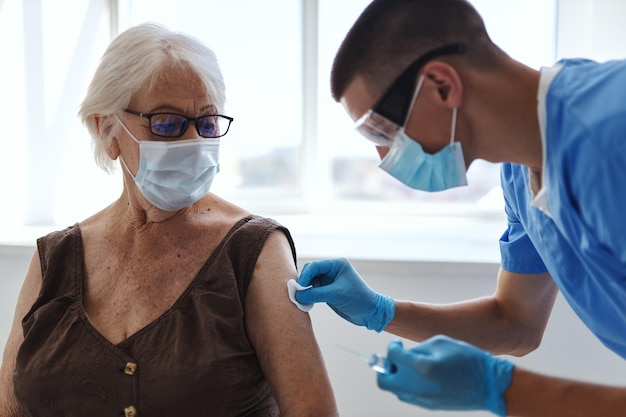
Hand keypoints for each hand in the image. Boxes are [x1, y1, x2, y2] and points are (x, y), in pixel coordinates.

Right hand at [295, 258, 394, 331]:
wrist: (370, 313)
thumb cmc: (359, 299)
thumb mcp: (336, 295)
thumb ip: (315, 294)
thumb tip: (297, 295)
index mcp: (336, 265)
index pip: (314, 266)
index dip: (304, 276)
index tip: (299, 289)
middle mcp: (332, 270)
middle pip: (310, 273)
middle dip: (303, 283)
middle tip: (297, 295)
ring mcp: (329, 281)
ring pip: (310, 282)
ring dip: (305, 291)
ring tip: (301, 300)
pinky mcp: (327, 291)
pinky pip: (313, 291)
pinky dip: (308, 297)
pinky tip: (306, 303)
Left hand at [377, 335, 513, 415]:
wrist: (488, 385)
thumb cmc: (468, 359)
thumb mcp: (441, 342)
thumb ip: (417, 347)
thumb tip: (403, 353)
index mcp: (422, 366)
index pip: (392, 356)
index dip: (392, 347)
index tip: (397, 345)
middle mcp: (418, 386)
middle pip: (384, 381)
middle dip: (383, 367)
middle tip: (393, 359)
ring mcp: (423, 399)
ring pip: (395, 391)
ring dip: (395, 377)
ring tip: (407, 367)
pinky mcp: (429, 406)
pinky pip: (408, 397)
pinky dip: (406, 386)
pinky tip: (418, 377)